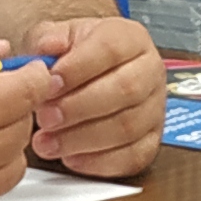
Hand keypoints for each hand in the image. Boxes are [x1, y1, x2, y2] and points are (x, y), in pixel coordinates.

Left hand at [24, 12, 163, 176]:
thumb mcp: (58, 37)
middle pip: (126, 89)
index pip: (111, 49)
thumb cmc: (75, 59)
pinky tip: (71, 158)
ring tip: (47, 142)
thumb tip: (48, 47)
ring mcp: (155, 108)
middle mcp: (150, 71)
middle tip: (45, 117)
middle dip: (79, 107)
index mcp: (130, 39)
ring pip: (128, 127)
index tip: (48, 84)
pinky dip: (99, 162)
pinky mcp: (151, 141)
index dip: (78, 68)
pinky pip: (133, 157)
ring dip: (83, 138)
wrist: (89, 80)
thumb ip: (49, 38)